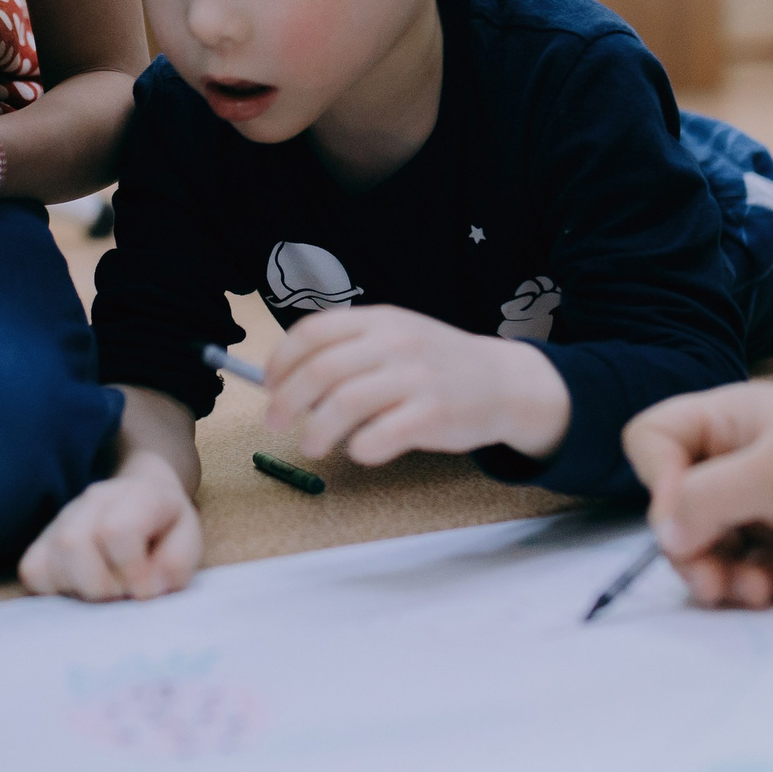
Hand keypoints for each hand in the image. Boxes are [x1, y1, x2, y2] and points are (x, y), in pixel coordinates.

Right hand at [17, 451, 202, 600]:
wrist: (144, 497)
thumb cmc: (166, 528)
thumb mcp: (189, 541)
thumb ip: (176, 563)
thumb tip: (145, 589)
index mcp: (136, 496)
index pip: (116, 531)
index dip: (131, 571)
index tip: (144, 589)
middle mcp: (93, 501)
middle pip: (72, 544)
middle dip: (99, 586)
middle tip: (121, 593)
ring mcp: (63, 518)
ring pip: (48, 561)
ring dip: (78, 591)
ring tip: (104, 590)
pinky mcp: (42, 539)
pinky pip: (31, 571)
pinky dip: (53, 590)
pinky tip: (79, 589)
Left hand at [262, 306, 573, 465]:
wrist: (504, 382)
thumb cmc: (438, 365)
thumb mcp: (396, 337)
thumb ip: (350, 349)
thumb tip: (289, 381)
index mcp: (379, 321)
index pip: (312, 331)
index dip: (281, 360)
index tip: (269, 384)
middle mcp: (395, 344)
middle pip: (320, 371)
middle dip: (286, 402)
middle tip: (275, 423)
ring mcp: (415, 379)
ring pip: (343, 405)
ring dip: (315, 432)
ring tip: (311, 446)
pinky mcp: (432, 415)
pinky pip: (379, 437)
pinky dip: (359, 449)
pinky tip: (360, 451)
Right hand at [623, 384, 772, 606]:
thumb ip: (710, 497)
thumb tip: (664, 534)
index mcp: (726, 422)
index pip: (653, 441)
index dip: (658, 480)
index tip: (686, 514)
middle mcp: (732, 461)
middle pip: (672, 508)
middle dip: (691, 549)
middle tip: (714, 579)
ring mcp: (754, 505)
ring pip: (702, 548)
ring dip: (724, 575)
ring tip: (761, 589)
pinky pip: (740, 571)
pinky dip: (758, 584)